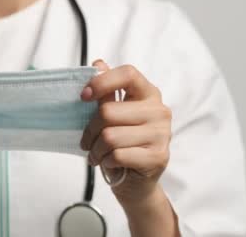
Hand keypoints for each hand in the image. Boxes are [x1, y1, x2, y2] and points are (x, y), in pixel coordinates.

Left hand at [80, 60, 171, 205]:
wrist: (137, 181)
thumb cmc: (122, 143)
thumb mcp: (113, 115)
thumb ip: (107, 92)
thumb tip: (98, 63)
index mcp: (148, 93)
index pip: (128, 74)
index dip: (102, 82)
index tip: (84, 96)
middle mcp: (159, 111)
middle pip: (108, 112)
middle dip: (90, 130)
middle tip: (87, 141)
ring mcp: (162, 134)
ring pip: (110, 136)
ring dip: (96, 149)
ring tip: (97, 154)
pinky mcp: (158, 157)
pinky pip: (117, 155)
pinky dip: (106, 161)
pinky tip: (109, 163)